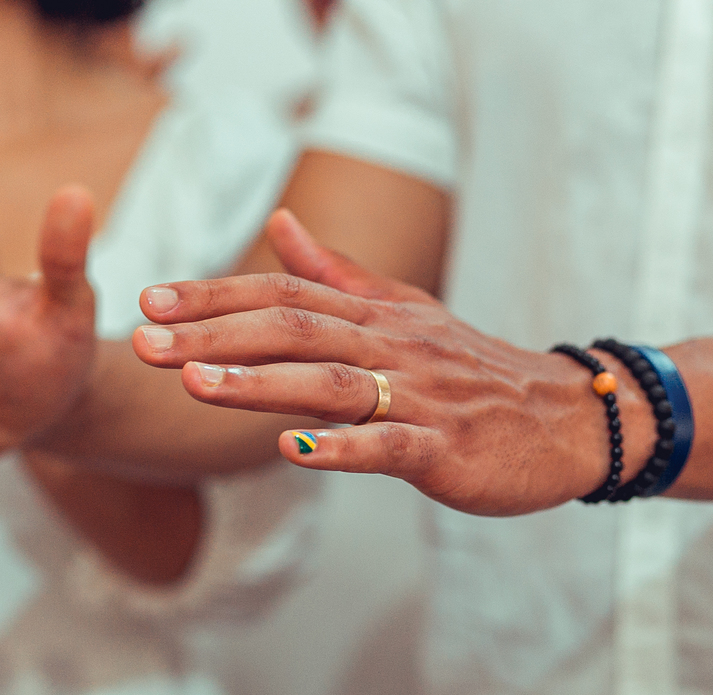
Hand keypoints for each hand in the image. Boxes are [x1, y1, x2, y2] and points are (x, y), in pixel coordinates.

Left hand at [132, 210, 655, 516]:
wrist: (568, 419)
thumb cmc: (475, 370)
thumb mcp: (408, 310)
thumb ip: (340, 272)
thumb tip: (279, 224)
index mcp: (378, 314)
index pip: (286, 289)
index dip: (215, 294)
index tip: (150, 301)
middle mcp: (392, 344)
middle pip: (295, 328)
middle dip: (214, 334)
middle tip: (144, 344)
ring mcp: (419, 396)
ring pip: (331, 382)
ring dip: (260, 383)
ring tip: (196, 384)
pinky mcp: (444, 447)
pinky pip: (389, 444)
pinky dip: (341, 447)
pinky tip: (291, 452)